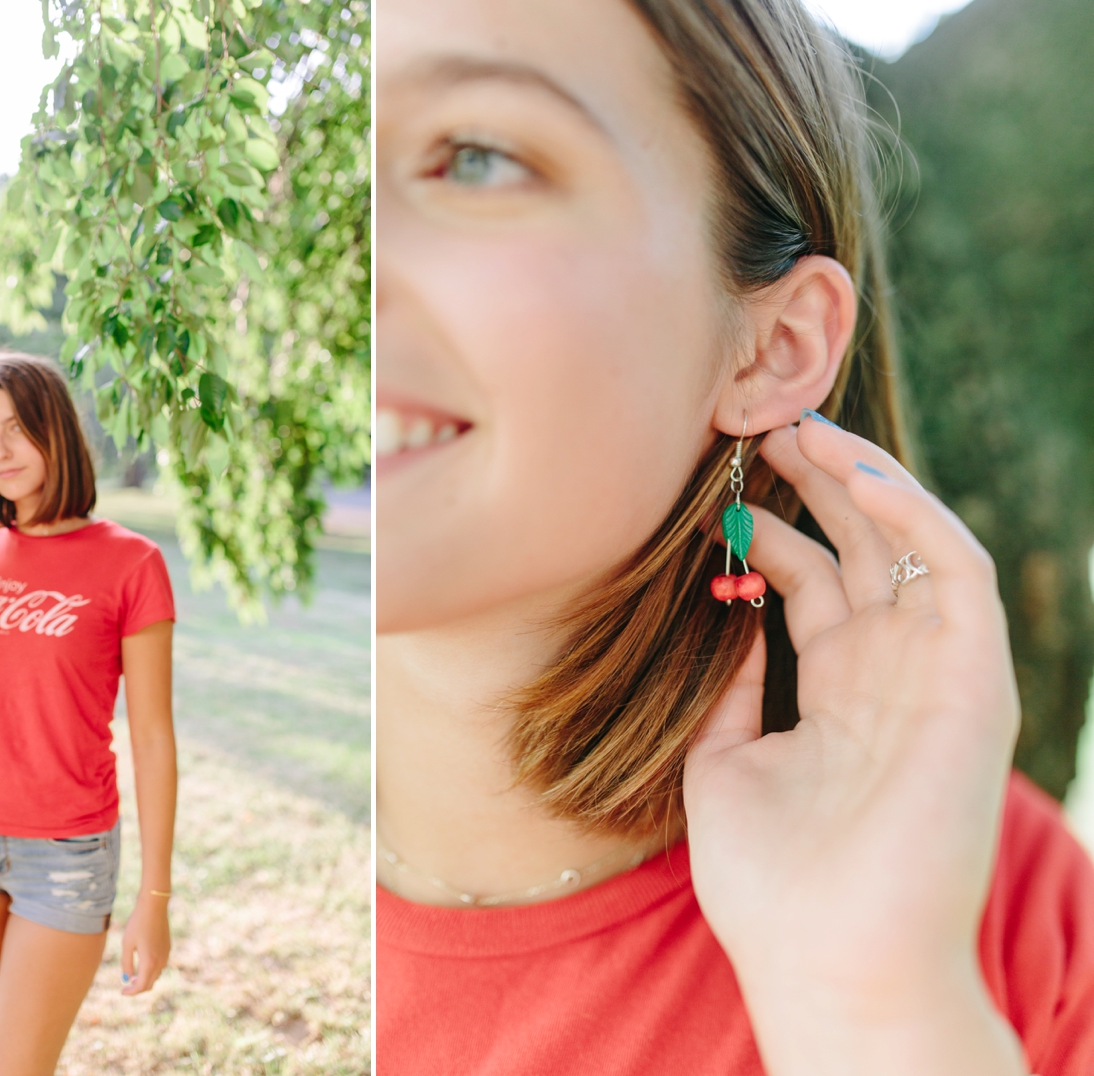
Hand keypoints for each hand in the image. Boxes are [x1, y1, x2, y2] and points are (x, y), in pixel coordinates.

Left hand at [120, 890, 170, 995]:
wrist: (154, 907)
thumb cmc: (137, 924)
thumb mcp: (127, 944)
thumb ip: (126, 963)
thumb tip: (126, 979)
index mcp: (149, 962)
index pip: (141, 986)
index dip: (131, 992)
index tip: (122, 992)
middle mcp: (160, 961)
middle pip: (149, 983)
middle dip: (138, 988)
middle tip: (126, 987)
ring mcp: (166, 955)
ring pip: (156, 975)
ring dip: (145, 979)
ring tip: (133, 976)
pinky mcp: (168, 948)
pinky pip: (160, 966)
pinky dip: (151, 970)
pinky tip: (142, 964)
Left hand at [683, 419, 1024, 1073]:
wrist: (829, 967)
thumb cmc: (774, 887)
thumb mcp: (726, 767)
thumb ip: (730, 691)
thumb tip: (723, 616)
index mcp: (842, 698)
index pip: (818, 587)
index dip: (775, 531)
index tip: (719, 487)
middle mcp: (895, 679)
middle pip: (865, 553)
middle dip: (817, 487)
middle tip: (758, 428)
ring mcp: (938, 679)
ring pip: (913, 548)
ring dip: (862, 482)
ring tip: (799, 428)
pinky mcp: (975, 687)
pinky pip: (956, 577)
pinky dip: (913, 516)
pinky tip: (854, 473)